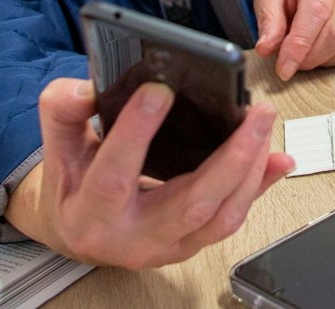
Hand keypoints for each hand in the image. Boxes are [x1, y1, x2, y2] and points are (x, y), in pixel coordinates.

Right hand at [8, 78, 291, 267]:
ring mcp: (167, 246)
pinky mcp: (191, 244)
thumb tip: (89, 87)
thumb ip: (63, 110)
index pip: (114, 174)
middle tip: (256, 112)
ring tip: (264, 125)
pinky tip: (278, 158)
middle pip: (190, 204)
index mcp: (90, 213)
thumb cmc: (72, 184)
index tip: (159, 90)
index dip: (136, 132)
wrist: (79, 232)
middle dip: (230, 158)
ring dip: (251, 171)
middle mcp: (132, 237)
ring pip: (219, 217)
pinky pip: (230, 219)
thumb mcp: (56, 144)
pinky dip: (258, 187)